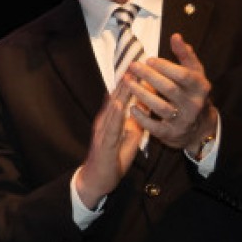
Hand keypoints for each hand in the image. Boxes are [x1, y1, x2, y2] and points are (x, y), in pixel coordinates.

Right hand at [73, 76, 144, 206]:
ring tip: (128, 76)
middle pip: (116, 96)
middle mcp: (105, 121)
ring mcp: (103, 131)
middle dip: (127, 80)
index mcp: (111, 120)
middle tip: (136, 61)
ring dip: (120, 92)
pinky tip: (119, 104)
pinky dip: (115, 114)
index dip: (131, 81)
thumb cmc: (112, 160)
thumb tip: (145, 107)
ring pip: (112, 108)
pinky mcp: (104, 143)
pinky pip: (110, 127)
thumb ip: (135, 122)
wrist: (96, 180)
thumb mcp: (128, 138)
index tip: (140, 65)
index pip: (122, 96)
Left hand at [124, 33, 215, 153]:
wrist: (199, 127)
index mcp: (201, 87)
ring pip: (160, 107)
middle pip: (169, 89)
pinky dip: (141, 116)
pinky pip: (154, 126)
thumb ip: (185, 55)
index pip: (184, 75)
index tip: (148, 59)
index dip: (165, 66)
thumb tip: (175, 36)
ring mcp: (183, 120)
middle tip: (133, 67)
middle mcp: (194, 104)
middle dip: (149, 76)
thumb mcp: (195, 74)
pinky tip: (131, 106)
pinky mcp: (171, 134)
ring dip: (141, 94)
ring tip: (127, 82)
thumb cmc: (192, 93)